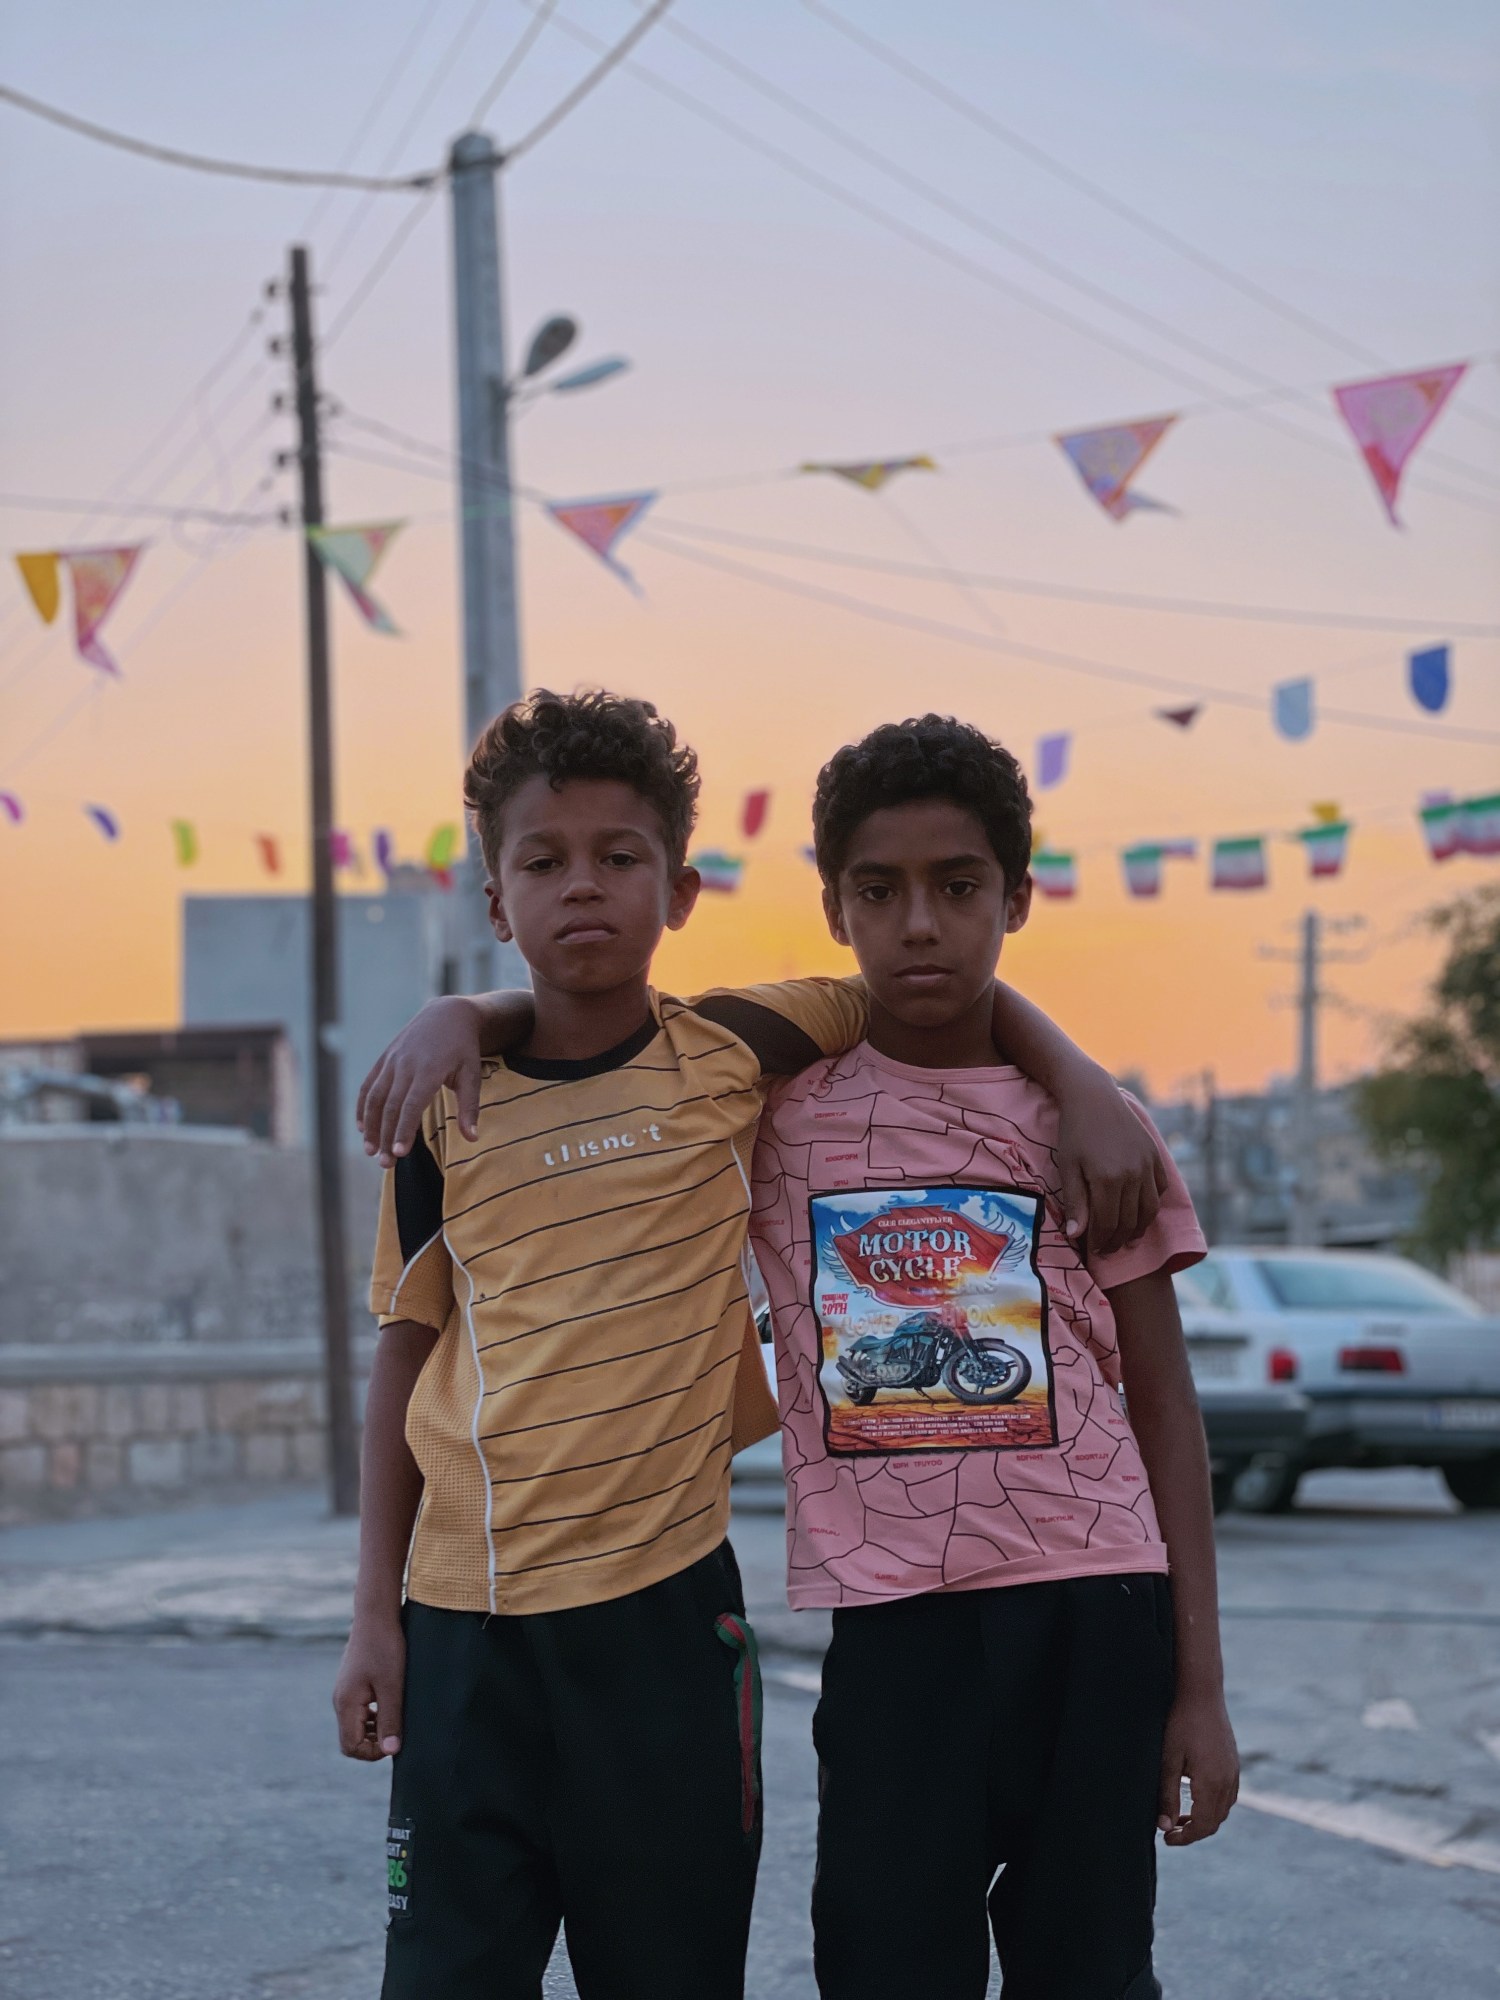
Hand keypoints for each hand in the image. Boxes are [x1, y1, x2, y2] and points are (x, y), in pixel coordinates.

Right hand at [333, 1614, 406, 1761]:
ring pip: (355, 1726)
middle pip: (351, 1739)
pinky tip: (390, 1705)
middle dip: (373, 1743)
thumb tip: (391, 1751)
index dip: (372, 1753)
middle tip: (397, 1733)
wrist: (376, 1614)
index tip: (395, 1742)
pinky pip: (358, 1712)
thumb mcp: (392, 1685)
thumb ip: (390, 1718)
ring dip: (374, 1730)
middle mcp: (340, 1701)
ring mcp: (344, 1692)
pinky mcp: (352, 1684)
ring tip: (396, 1719)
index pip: (351, 1746)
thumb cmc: (385, 1647)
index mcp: (346, 1704)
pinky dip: (373, 1717)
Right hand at [357, 997, 483, 1164]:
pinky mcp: (384, 1059)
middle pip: (390, 1106)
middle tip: (386, 1164)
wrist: (447, 1014)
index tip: (399, 1153)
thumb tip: (473, 1139)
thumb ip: (470, 1107)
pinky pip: (368, 1085)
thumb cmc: (464, 1049)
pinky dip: (362, 1107)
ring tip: (370, 1151)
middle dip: (386, 1136)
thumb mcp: (472, 1074)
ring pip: (374, 1097)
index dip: (403, 1130)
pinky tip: (362, 1128)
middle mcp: (405, 1064)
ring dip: (370, 1126)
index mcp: (428, 1069)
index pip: (411, 1105)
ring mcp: (391, 1060)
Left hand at [1055, 1072, 1167, 1257]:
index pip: (1108, 1224)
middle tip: (1107, 1249)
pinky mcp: (1155, 1156)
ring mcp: (1148, 1165)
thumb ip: (1075, 1203)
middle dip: (1118, 1240)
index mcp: (1107, 1179)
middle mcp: (1133, 1174)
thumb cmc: (1074, 1132)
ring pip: (1149, 1210)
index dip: (1100, 1242)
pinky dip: (1151, 1205)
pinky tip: (1139, 1211)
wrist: (1093, 1096)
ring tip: (1126, 1237)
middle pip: (1129, 1221)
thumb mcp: (1068, 1167)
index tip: (1093, 1250)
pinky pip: (1160, 1189)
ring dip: (1138, 1228)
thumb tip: (1076, 1236)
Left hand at [1157, 1690, 1238, 1845]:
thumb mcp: (1168, 1759)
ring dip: (1205, 1818)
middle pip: (1215, 1821)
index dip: (1186, 1838)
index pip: (1203, 1826)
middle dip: (1194, 1831)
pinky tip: (1195, 1795)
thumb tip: (1165, 1827)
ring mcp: (1234, 1770)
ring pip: (1223, 1808)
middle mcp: (1228, 1780)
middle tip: (1171, 1831)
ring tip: (1180, 1816)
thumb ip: (1167, 1795)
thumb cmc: (1180, 1722)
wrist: (1201, 1690)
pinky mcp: (1233, 1760)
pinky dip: (1213, 1803)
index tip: (1167, 1839)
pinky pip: (1228, 1793)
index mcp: (1213, 1783)